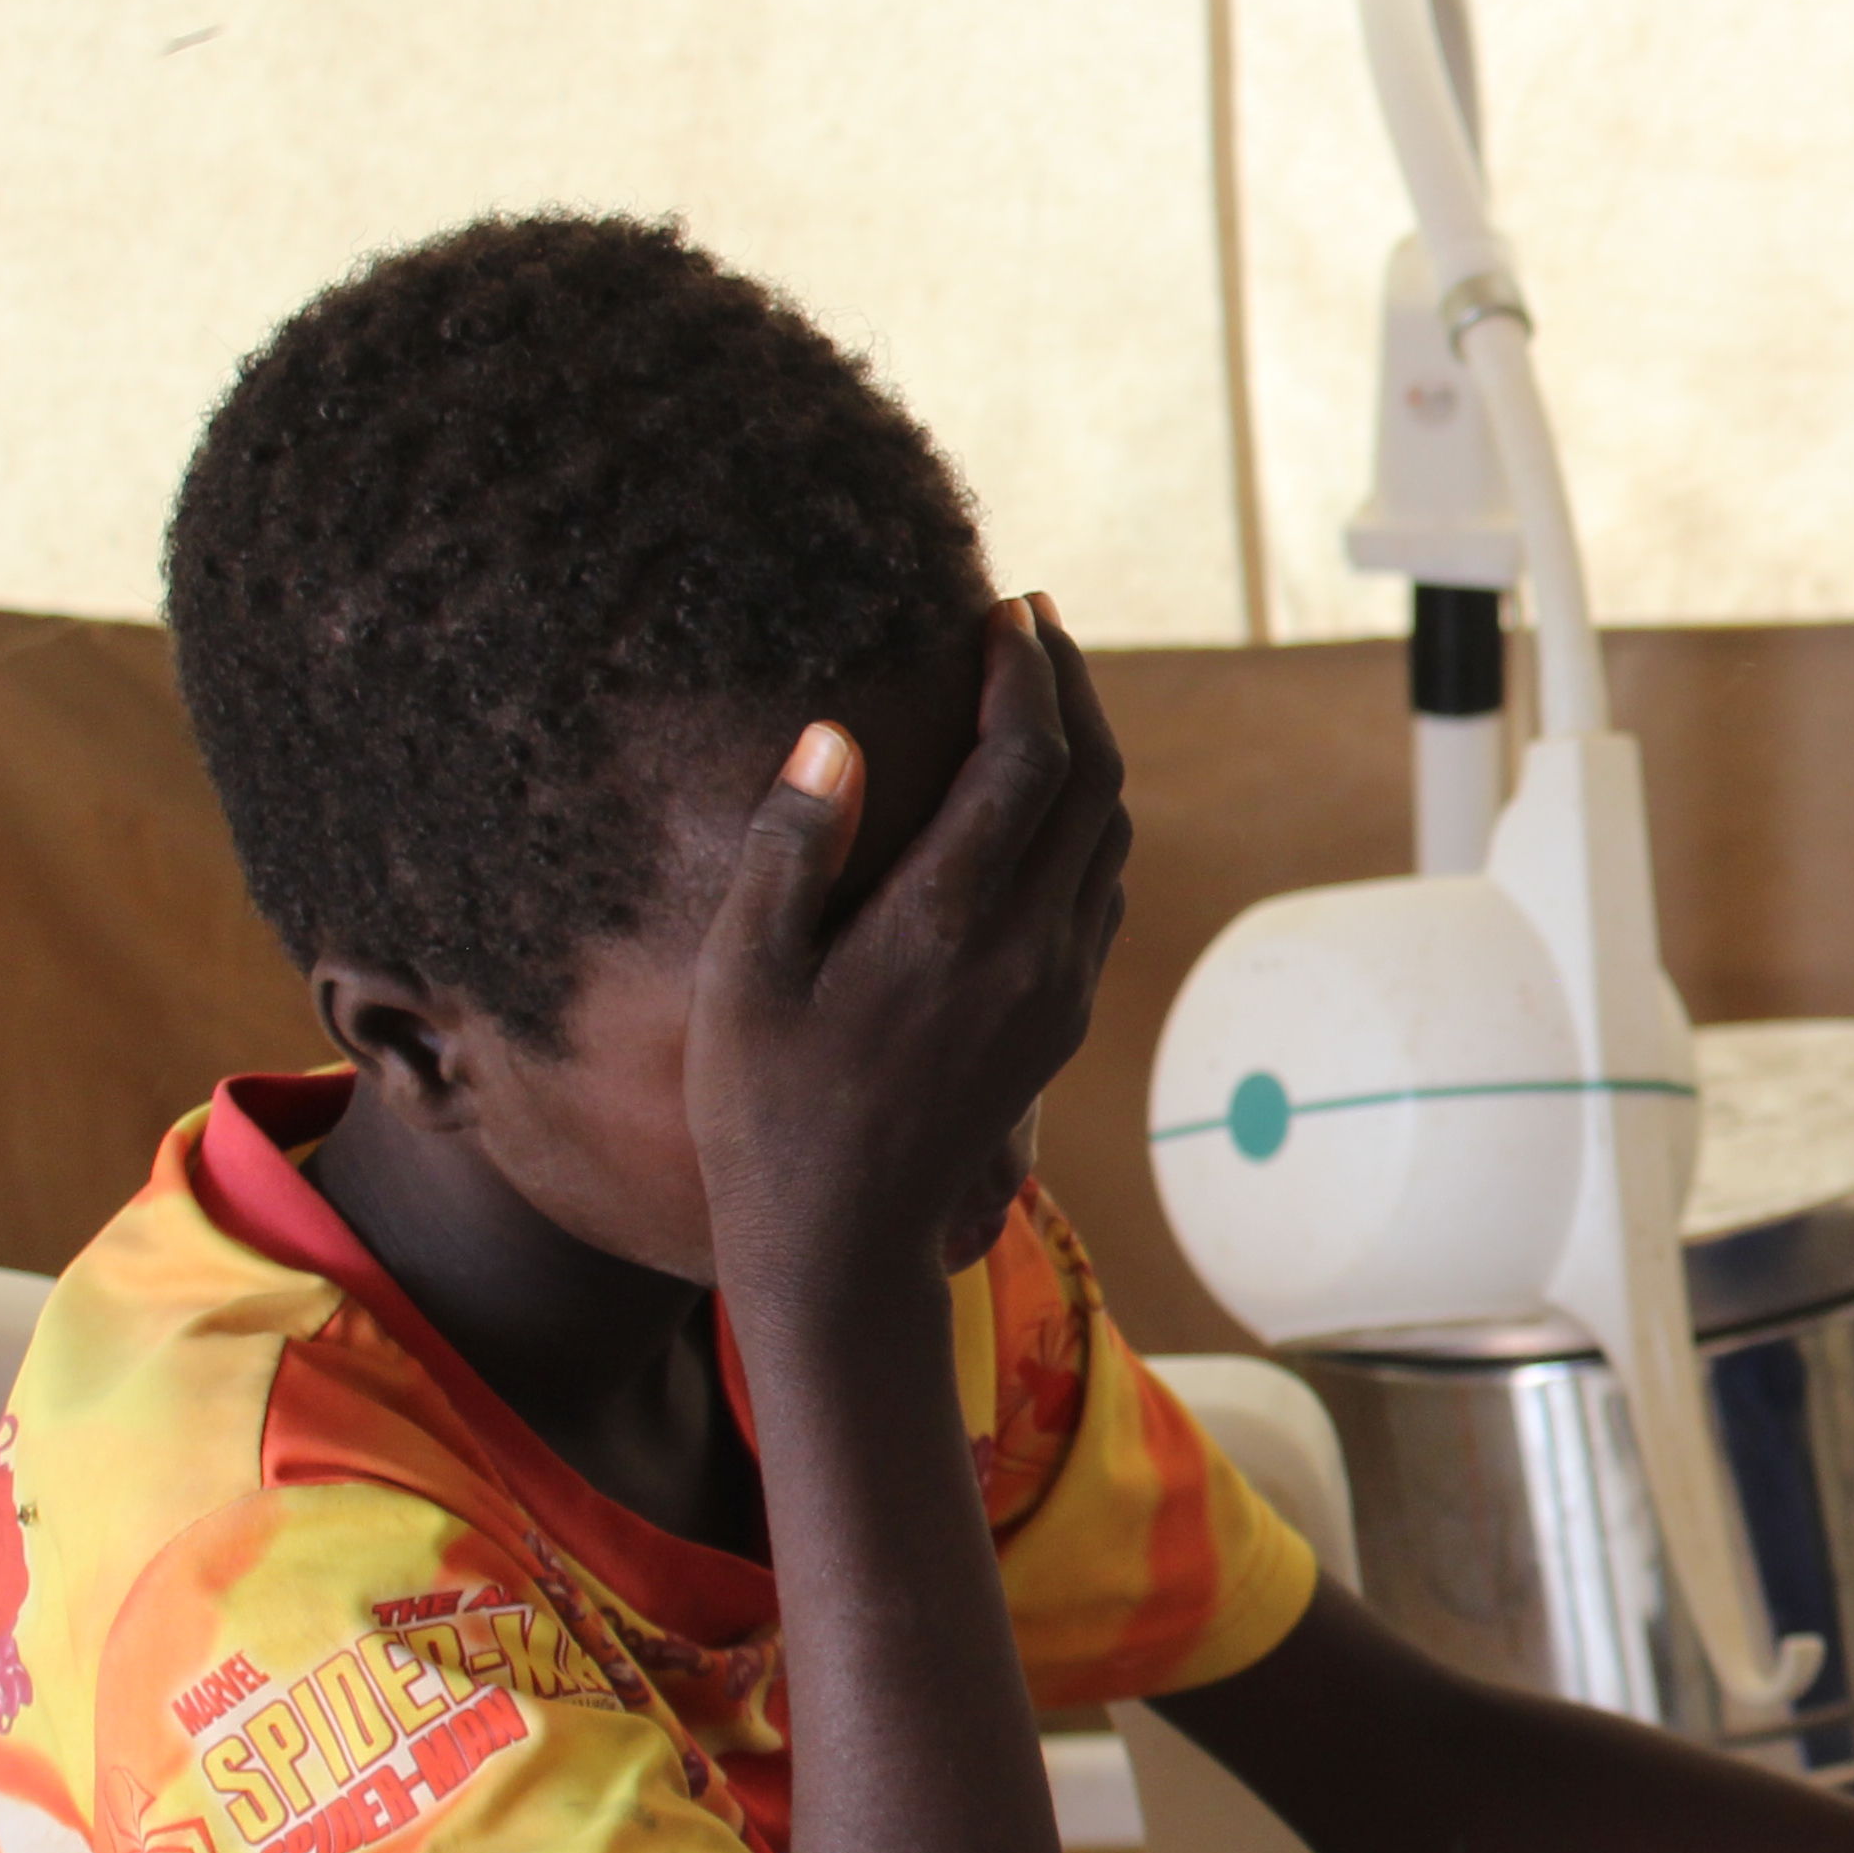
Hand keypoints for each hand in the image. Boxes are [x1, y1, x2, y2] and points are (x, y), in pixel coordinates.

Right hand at [682, 596, 1131, 1310]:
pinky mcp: (1064, 1017)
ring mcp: (1058, 984)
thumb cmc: (765, 1108)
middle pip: (1096, 778)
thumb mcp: (741, 974)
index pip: (1027, 757)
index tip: (1004, 608)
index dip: (1027, 668)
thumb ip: (790, 847)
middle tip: (1033, 620)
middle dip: (1073, 685)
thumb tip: (836, 733)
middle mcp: (1027, 945)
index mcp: (947, 920)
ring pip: (1112, 833)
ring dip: (1089, 749)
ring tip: (1042, 689)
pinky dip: (1088, 817)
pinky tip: (1044, 799)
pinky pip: (1101, 888)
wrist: (845, 1244)